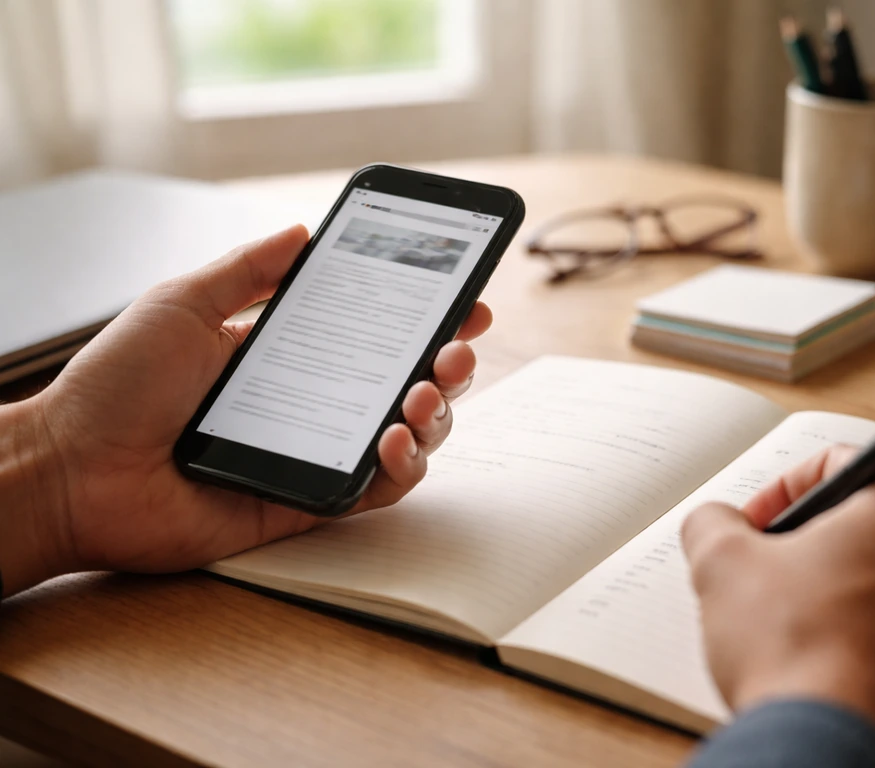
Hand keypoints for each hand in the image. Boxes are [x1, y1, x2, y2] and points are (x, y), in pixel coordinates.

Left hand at [0, 225, 490, 595]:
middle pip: (406, 384)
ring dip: (436, 413)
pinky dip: (403, 466)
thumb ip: (246, 269)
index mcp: (289, 354)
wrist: (73, 469)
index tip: (465, 302)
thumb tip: (302, 231)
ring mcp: (316, 452)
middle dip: (449, 364)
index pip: (375, 334)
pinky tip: (394, 438)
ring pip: (407, 437)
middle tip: (455, 349)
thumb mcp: (182, 303)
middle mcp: (314, 403)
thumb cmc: (114, 386)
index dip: (427, 319)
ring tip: (423, 392)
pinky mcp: (310, 499)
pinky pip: (378, 489)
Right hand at [680, 446, 874, 767]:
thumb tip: (713, 522)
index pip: (835, 464)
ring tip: (780, 616)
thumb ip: (711, 519)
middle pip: (861, 520)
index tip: (751, 524)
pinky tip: (810, 653)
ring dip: (826, 585)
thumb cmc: (797, 650)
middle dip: (803, 541)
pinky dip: (853, 629)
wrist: (832, 747)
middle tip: (761, 568)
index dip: (777, 490)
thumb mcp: (722, 561)